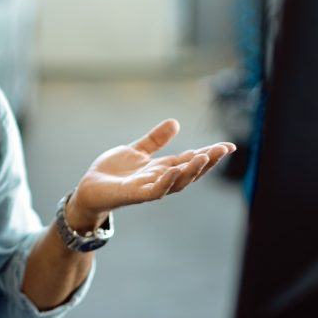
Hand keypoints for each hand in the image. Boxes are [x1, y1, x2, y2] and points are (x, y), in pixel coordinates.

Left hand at [67, 119, 234, 230]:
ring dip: (191, 171)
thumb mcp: (136, 150)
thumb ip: (155, 140)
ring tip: (205, 156)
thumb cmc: (112, 173)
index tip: (229, 146)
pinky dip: (166, 181)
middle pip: (190, 172)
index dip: (210, 154)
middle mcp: (160, 180)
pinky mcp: (134, 195)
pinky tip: (175, 170)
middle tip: (224, 149)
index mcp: (162, 169)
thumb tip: (175, 122)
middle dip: (208, 162)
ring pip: (177, 182)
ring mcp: (148, 189)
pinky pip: (155, 190)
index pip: (190, 160)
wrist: (88, 189)